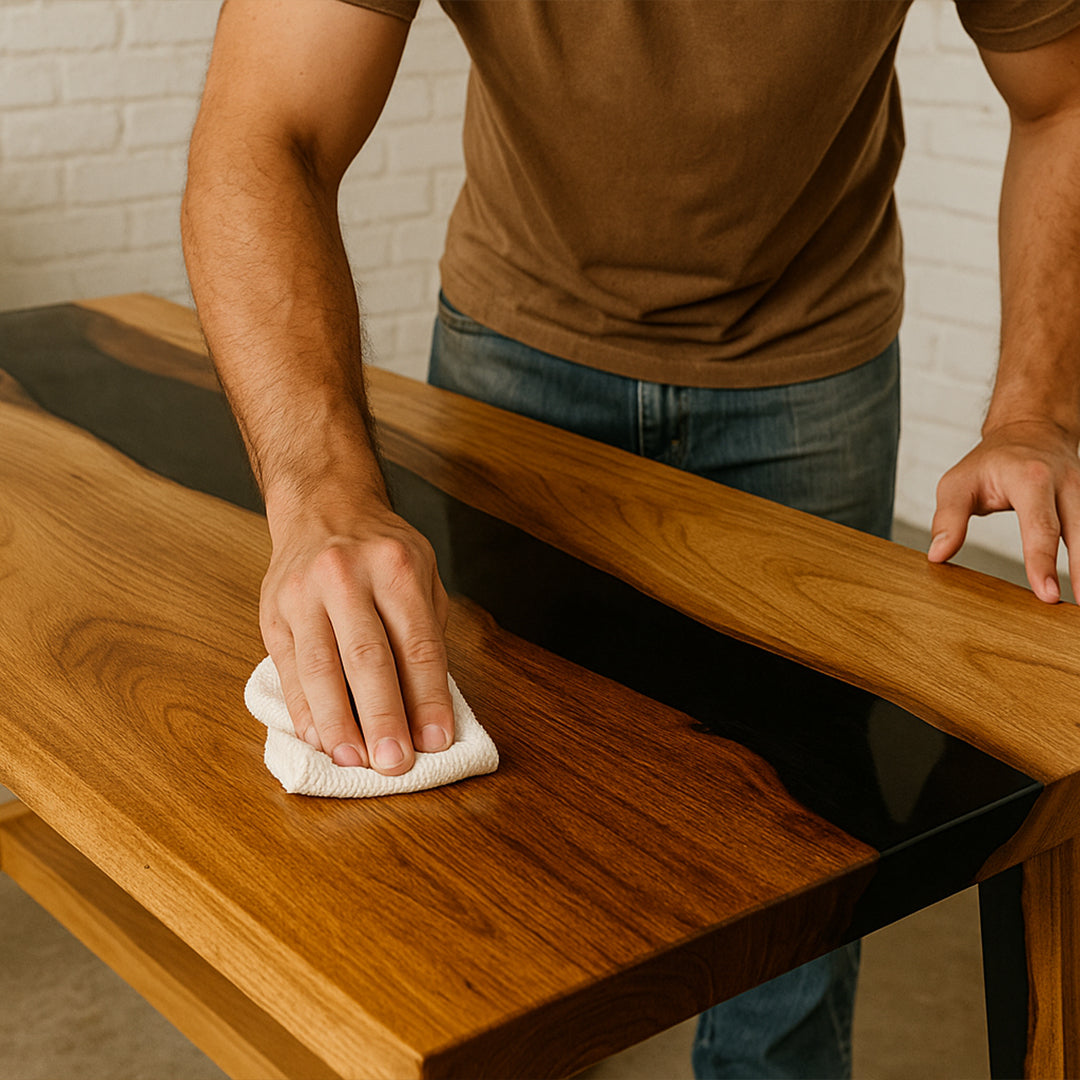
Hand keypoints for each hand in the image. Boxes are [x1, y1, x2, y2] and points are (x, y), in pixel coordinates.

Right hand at [259, 488, 453, 772]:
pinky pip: (289, 669)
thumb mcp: (421, 571)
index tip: (437, 740)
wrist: (322, 505)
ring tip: (354, 761)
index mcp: (395, 567)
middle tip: (395, 763)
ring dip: (338, 723)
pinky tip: (319, 738)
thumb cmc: (381, 549)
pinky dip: (304, 709)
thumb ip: (425, 631)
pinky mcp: (273, 612)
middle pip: (368, 659)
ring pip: (321, 669)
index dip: (428, 698)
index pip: (417, 645)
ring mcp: (304, 594)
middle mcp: (347, 577)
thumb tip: (429, 707)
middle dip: (383, 718)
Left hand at [929, 419, 1079, 602]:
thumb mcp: (958, 483)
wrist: (1031, 429)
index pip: (1040, 526)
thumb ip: (948, 519)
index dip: (1043, 562)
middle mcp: (1065, 484)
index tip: (1047, 595)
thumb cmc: (991, 461)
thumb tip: (938, 555)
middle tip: (1078, 607)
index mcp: (1030, 479)